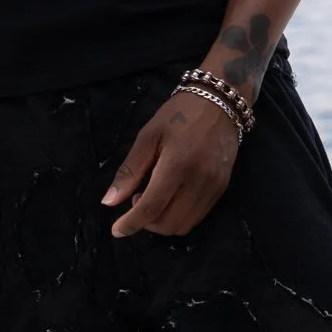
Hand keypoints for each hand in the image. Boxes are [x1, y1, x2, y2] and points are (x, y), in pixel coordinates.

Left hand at [101, 88, 241, 237]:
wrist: (221, 101)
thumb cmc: (180, 114)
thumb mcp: (148, 135)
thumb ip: (129, 170)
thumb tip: (109, 201)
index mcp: (177, 165)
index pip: (151, 207)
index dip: (131, 224)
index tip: (117, 230)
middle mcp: (198, 181)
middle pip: (168, 223)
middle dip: (146, 223)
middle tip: (137, 201)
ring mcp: (214, 187)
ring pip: (184, 225)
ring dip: (163, 222)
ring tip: (155, 199)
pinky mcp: (222, 188)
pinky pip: (198, 216)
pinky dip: (180, 216)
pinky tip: (172, 197)